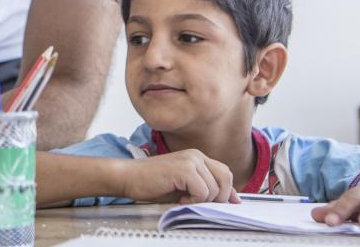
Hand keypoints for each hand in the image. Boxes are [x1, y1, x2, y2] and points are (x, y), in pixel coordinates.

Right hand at [121, 149, 238, 203]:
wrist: (129, 177)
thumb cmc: (152, 184)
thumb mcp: (184, 187)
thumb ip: (205, 189)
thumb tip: (230, 200)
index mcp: (197, 158)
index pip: (224, 172)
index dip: (227, 191)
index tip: (224, 204)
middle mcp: (196, 156)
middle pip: (225, 178)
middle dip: (218, 197)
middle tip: (200, 204)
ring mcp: (190, 160)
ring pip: (214, 188)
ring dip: (201, 201)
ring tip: (183, 199)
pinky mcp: (184, 169)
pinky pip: (202, 191)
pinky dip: (193, 201)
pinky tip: (179, 199)